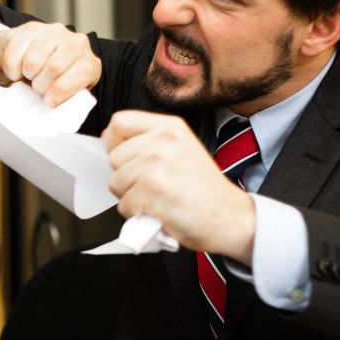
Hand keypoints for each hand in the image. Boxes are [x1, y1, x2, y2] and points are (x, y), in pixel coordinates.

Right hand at [0, 21, 99, 105]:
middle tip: (37, 88)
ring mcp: (54, 32)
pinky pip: (14, 57)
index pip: (82, 73)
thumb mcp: (62, 93)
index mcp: (89, 62)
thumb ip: (64, 100)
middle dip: (41, 84)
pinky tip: (18, 68)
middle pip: (54, 67)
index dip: (63, 90)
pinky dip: (11, 69)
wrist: (27, 58)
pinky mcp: (31, 29)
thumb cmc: (48, 82)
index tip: (48, 101)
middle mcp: (76, 42)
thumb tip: (55, 113)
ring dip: (26, 75)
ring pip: (33, 62)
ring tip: (29, 75)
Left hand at [101, 110, 255, 260]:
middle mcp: (163, 141)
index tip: (125, 158)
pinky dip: (137, 215)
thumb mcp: (182, 149)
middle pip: (114, 157)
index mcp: (170, 127)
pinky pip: (124, 206)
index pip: (119, 122)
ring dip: (132, 197)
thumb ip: (149, 141)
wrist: (230, 217)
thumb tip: (109, 139)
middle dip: (127, 177)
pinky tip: (160, 211)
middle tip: (154, 186)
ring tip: (159, 198)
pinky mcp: (152, 192)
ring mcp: (157, 166)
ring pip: (116, 183)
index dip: (114, 142)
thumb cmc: (205, 190)